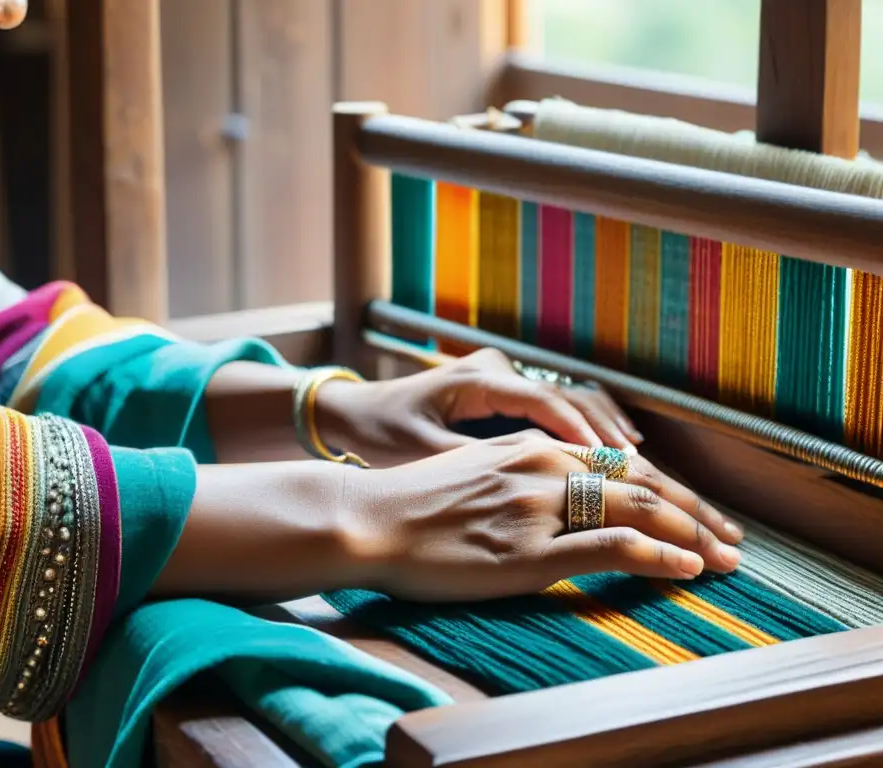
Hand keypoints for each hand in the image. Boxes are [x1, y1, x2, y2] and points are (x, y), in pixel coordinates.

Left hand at [323, 348, 642, 467]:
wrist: (351, 415)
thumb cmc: (381, 436)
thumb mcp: (424, 455)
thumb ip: (477, 465)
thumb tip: (534, 485)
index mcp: (481, 379)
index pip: (548, 403)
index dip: (585, 435)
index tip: (619, 466)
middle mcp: (500, 370)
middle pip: (571, 397)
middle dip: (610, 433)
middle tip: (647, 469)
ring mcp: (504, 380)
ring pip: (571, 399)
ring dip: (605, 430)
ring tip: (643, 463)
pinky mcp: (504, 395)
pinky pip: (557, 409)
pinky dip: (587, 430)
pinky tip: (613, 455)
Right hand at [342, 431, 742, 602]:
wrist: (365, 519)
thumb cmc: (408, 500)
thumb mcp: (469, 466)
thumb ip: (516, 469)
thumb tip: (552, 483)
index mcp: (528, 445)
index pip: (615, 462)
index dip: (663, 485)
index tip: (694, 508)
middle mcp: (541, 465)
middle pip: (638, 480)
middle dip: (694, 508)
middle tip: (733, 535)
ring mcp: (538, 507)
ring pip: (635, 507)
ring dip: (692, 531)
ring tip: (727, 555)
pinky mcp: (528, 551)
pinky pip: (610, 546)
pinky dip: (657, 555)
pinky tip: (687, 568)